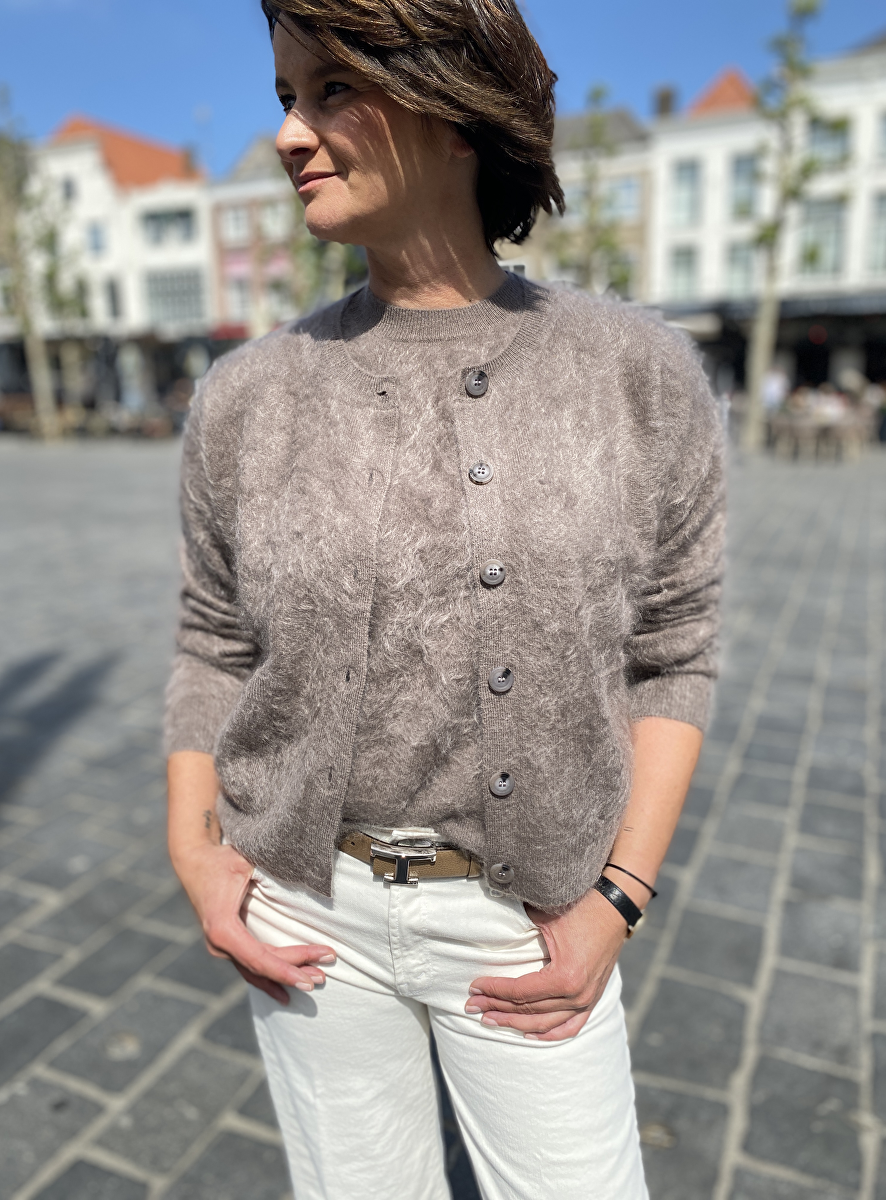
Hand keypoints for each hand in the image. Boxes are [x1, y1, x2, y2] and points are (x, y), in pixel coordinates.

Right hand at [172, 841, 335, 1004]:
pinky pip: (249, 966)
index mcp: (222, 928)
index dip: (287, 970)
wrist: (192, 861)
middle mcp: (219, 944)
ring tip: (314, 981)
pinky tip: (285, 990)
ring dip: (283, 978)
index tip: (309, 978)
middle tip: (323, 976)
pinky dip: (269, 976)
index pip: (260, 958)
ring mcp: (220, 947)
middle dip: (294, 971)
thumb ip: (271, 871)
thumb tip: (306, 875)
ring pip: (255, 971)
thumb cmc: (220, 860)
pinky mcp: (225, 946)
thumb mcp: (245, 862)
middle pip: (262, 967)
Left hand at [465, 886, 630, 1040]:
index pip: (519, 991)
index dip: (494, 990)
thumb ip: (517, 932)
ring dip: (516, 1023)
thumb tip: (485, 935)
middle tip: (471, 1006)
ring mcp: (588, 999)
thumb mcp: (544, 917)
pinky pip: (571, 1025)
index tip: (473, 987)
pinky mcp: (594, 997)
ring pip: (545, 1022)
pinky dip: (549, 1032)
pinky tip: (529, 1033)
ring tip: (491, 1020)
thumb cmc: (580, 906)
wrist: (615, 904)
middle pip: (528, 1009)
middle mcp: (577, 994)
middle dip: (497, 1008)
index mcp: (565, 977)